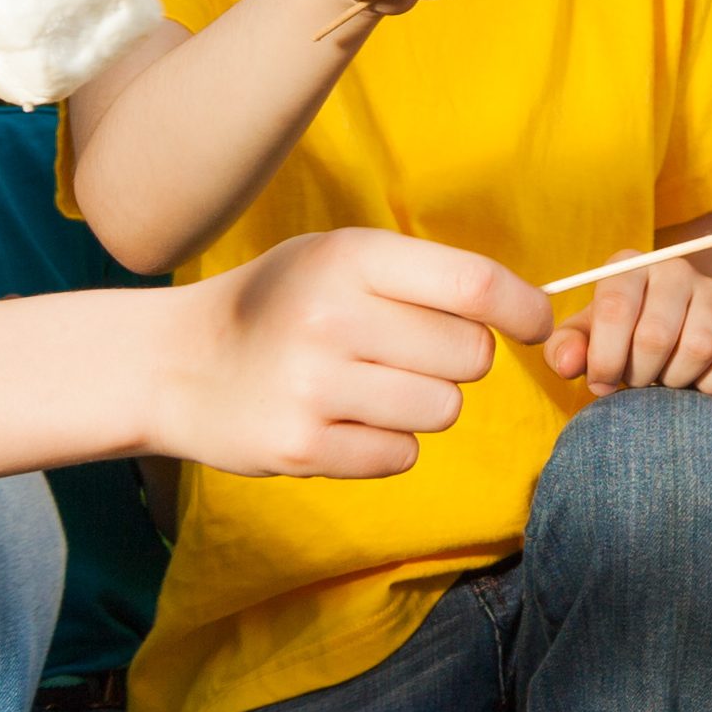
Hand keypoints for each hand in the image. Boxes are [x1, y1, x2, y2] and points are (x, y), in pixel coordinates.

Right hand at [160, 230, 541, 475]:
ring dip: (423, 405)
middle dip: (455, 359)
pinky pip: (402, 455)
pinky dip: (386, 445)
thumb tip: (525, 308)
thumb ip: (420, 274)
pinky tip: (342, 421)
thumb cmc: (278, 304)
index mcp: (348, 257)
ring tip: (369, 387)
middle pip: (469, 354)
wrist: (176, 364)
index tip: (536, 324)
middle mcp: (332, 316)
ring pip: (443, 409)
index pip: (473, 284)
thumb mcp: (335, 259)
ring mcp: (315, 386)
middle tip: (404, 354)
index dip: (523, 308)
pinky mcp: (303, 447)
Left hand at [548, 258, 711, 395]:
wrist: (678, 338)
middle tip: (635, 382)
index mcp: (629, 267)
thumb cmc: (621, 339)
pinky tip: (695, 383)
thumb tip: (569, 364)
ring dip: (675, 381)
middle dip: (639, 374)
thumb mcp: (587, 340)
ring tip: (663, 380)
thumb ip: (567, 348)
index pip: (616, 307)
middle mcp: (674, 269)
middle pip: (656, 335)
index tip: (601, 383)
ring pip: (699, 348)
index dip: (605, 357)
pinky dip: (710, 386)